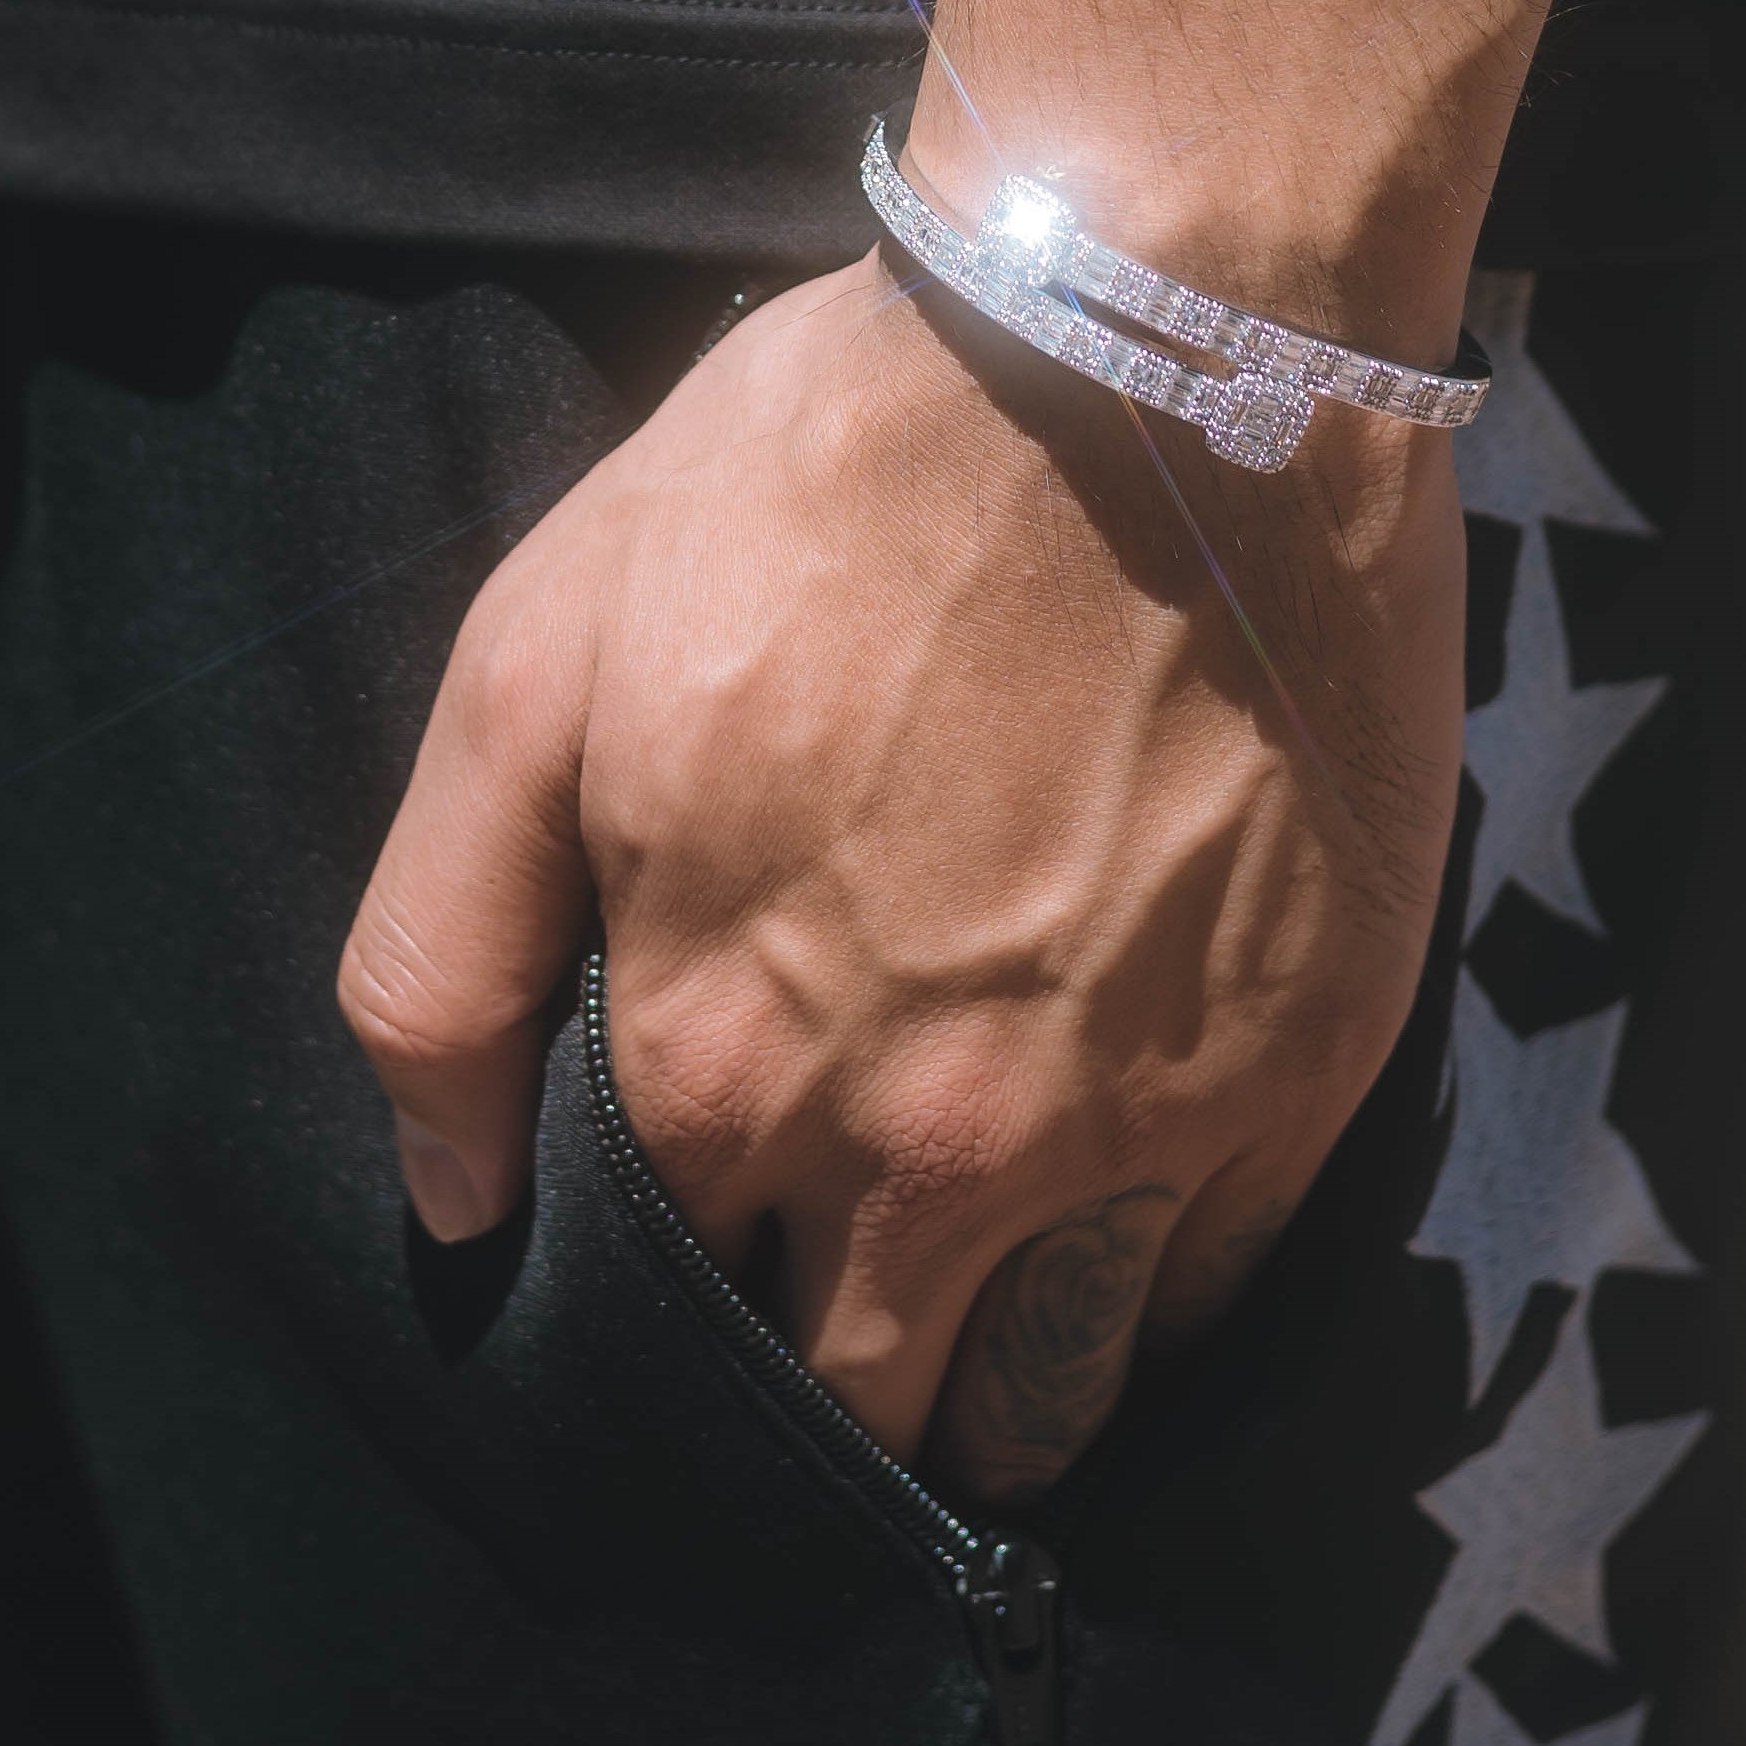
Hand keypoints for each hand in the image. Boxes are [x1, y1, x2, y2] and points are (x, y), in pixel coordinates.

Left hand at [340, 253, 1462, 1501]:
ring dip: (998, 1400)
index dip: (693, 1276)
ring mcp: (1134, 1125)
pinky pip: (1215, 1290)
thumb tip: (446, 1196)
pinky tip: (1131, 1217)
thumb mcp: (539, 661)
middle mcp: (926, 1146)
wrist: (1152, 346)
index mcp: (723, 1060)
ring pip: (1048, 1398)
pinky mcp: (1299, 1070)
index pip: (679, 1292)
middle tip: (850, 1309)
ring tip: (986, 1332)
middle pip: (864, 1394)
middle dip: (834, 1382)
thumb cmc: (833, 478)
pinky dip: (1157, 1291)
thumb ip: (448, 957)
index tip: (726, 1240)